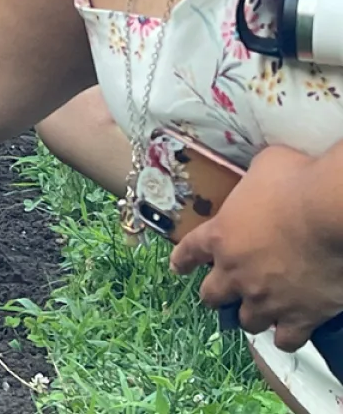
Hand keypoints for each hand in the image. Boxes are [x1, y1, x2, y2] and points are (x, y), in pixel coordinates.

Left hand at [170, 145, 342, 351]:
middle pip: (211, 296)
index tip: (179, 268)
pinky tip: (290, 330)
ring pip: (247, 321)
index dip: (182, 261)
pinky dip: (286, 335)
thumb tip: (264, 170)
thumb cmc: (299, 181)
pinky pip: (285, 339)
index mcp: (220, 236)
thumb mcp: (267, 165)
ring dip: (252, 314)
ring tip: (260, 310)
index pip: (188, 252)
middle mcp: (234, 272)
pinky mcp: (299, 316)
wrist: (334, 213)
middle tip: (226, 289)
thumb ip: (254, 177)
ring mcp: (265, 298)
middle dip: (217, 293)